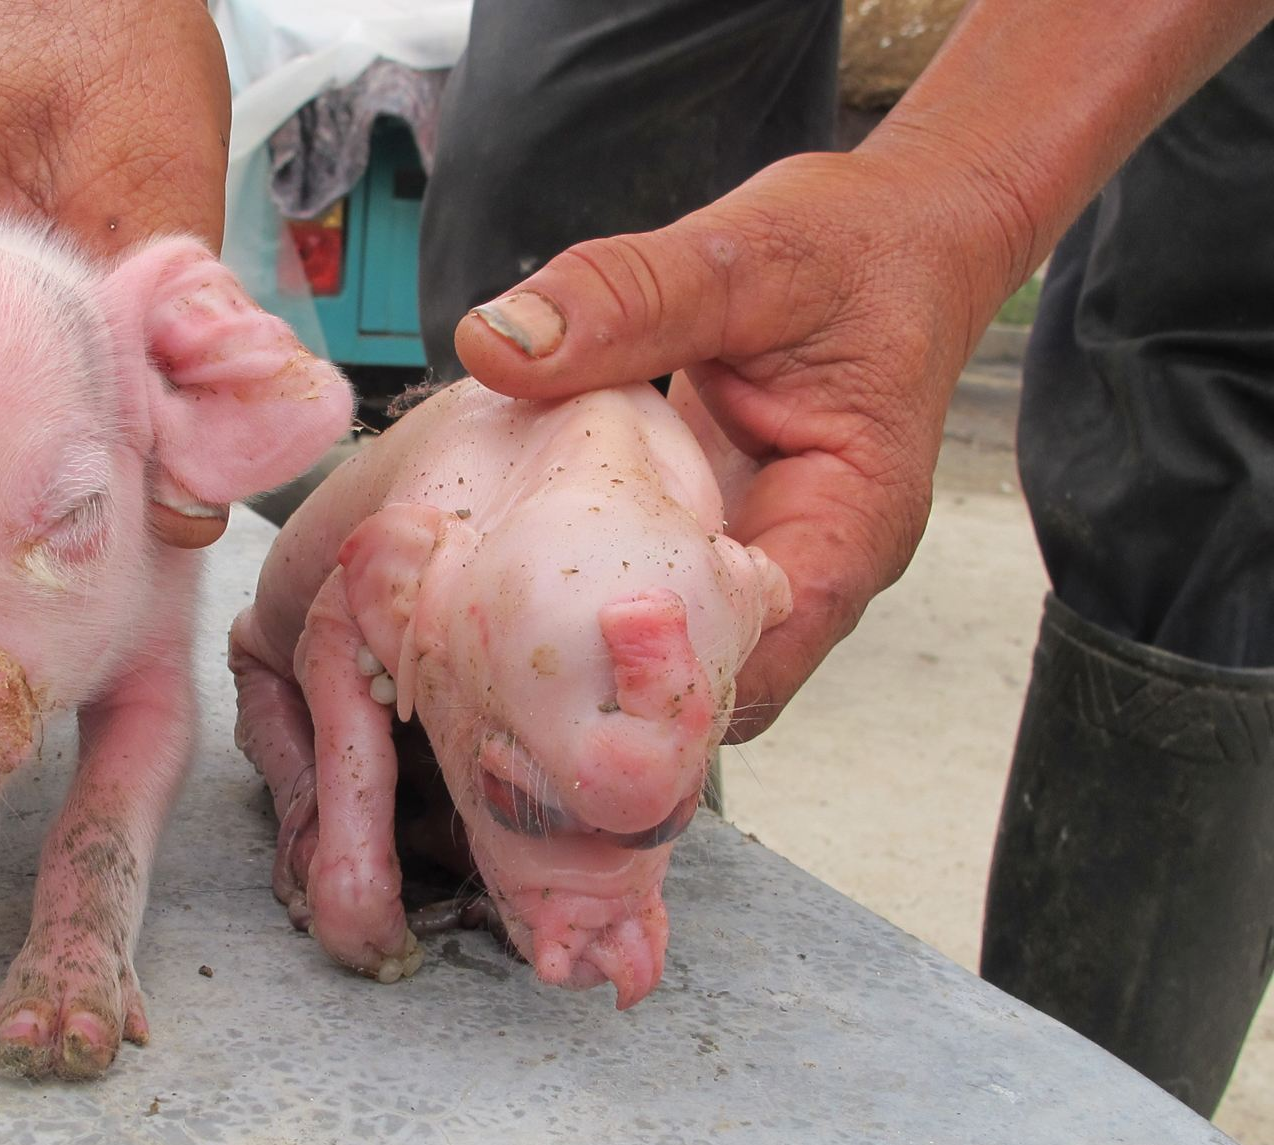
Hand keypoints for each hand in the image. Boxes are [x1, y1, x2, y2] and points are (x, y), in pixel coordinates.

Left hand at [455, 147, 1020, 740]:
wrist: (906, 225)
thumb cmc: (860, 246)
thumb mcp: (743, 257)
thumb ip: (626, 297)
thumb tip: (497, 343)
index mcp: (847, 530)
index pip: (749, 666)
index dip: (644, 683)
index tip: (537, 663)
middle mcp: (808, 564)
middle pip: (699, 675)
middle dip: (598, 678)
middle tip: (477, 654)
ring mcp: (760, 549)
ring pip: (666, 630)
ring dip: (582, 626)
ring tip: (473, 616)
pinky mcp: (715, 521)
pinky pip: (648, 568)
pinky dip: (585, 564)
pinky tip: (507, 546)